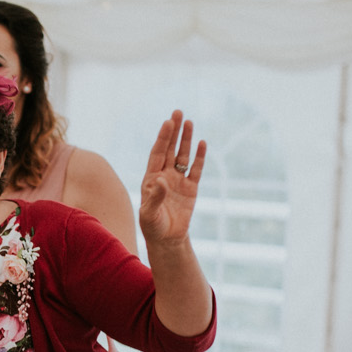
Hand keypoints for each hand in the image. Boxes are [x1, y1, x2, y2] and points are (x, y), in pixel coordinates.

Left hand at [139, 110, 205, 247]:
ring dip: (186, 139)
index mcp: (151, 178)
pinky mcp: (191, 189)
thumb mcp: (150, 213)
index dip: (162, 138)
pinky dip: (199, 157)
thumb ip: (155, 197)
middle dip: (173, 131)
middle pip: (170, 148)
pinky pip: (196, 169)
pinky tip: (202, 143)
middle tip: (178, 112)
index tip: (167, 122)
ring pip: (183, 155)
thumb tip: (160, 180)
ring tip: (189, 122)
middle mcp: (164, 175)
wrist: (167, 239)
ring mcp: (178, 181)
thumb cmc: (153, 226)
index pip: (157, 153)